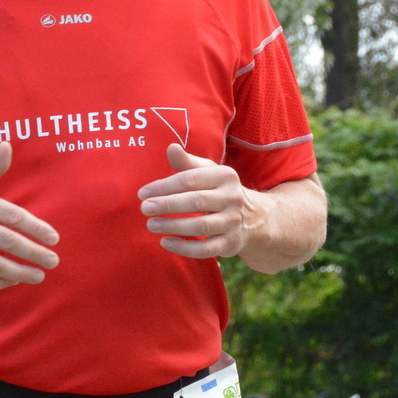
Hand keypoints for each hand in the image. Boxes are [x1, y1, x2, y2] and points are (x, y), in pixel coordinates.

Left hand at [138, 143, 249, 258]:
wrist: (255, 218)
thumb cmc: (219, 191)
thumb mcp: (208, 173)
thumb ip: (187, 163)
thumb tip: (171, 148)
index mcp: (225, 176)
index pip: (191, 179)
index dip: (165, 186)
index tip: (142, 194)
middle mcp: (232, 198)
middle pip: (197, 201)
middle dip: (168, 204)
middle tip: (144, 208)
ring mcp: (233, 222)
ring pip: (201, 226)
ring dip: (173, 226)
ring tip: (150, 224)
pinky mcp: (231, 243)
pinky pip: (207, 249)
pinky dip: (185, 248)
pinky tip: (165, 242)